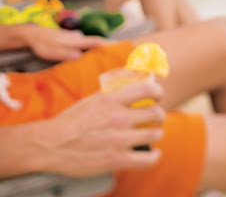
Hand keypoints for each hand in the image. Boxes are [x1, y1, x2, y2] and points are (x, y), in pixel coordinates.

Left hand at [23, 24, 107, 60]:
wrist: (32, 34)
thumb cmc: (43, 44)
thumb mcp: (52, 51)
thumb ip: (66, 53)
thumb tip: (80, 56)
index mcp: (75, 40)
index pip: (95, 41)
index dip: (108, 44)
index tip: (119, 47)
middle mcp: (77, 37)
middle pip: (94, 42)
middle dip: (105, 48)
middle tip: (114, 55)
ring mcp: (73, 38)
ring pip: (88, 43)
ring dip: (96, 49)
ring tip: (102, 58)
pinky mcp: (68, 40)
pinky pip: (82, 44)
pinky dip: (88, 49)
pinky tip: (86, 55)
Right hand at [37, 80, 164, 176]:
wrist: (52, 145)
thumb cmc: (71, 120)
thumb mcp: (92, 99)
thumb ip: (113, 92)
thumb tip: (131, 80)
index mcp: (111, 99)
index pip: (147, 90)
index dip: (158, 92)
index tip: (158, 95)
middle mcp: (118, 117)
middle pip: (155, 112)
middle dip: (159, 114)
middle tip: (157, 117)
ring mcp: (119, 139)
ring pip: (154, 134)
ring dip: (157, 133)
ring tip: (153, 133)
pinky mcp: (117, 159)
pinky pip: (148, 159)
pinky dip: (154, 156)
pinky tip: (153, 154)